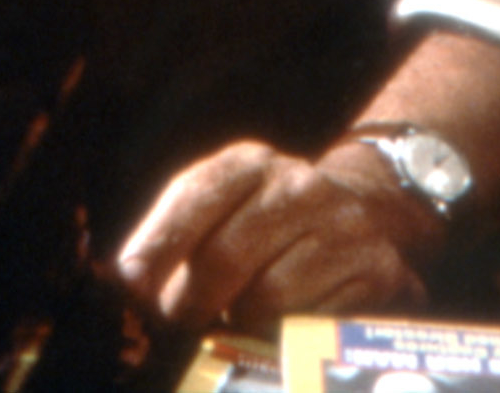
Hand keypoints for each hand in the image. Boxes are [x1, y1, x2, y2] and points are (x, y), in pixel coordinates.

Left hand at [112, 138, 443, 333]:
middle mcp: (297, 186)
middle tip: (178, 321)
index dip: (157, 244)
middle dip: (191, 301)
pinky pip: (312, 324)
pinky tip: (282, 323)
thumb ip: (177, 234)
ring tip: (235, 317)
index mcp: (248, 164)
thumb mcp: (224, 202)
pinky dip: (286, 334)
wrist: (372, 209)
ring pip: (267, 299)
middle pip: (226, 258)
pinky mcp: (376, 272)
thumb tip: (123, 282)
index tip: (129, 284)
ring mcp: (341, 228)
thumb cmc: (270, 216)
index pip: (194, 197)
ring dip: (240, 322)